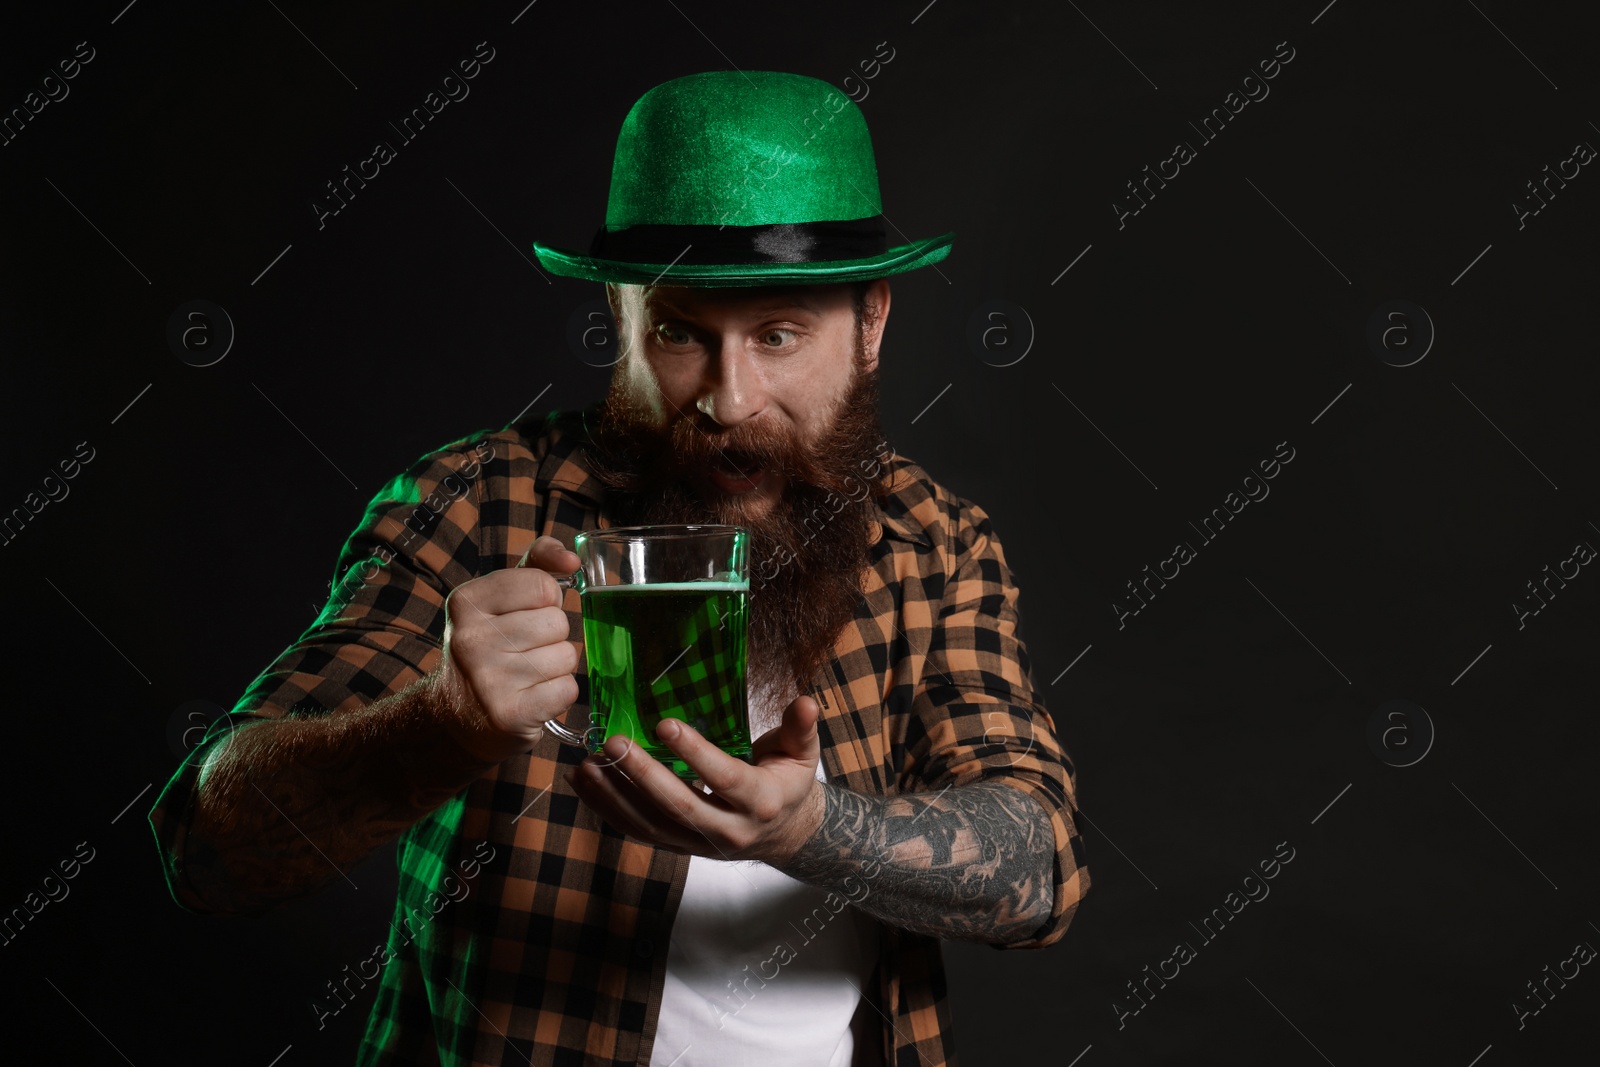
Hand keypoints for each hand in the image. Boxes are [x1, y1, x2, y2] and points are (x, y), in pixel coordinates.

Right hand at [433, 535, 581, 763]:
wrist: (456, 713)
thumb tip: (571, 559)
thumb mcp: (500, 596)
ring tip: (527, 674)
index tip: (526, 614)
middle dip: (552, 636)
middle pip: (558, 622)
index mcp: (467, 602)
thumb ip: (537, 563)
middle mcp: (472, 639)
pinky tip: (533, 695)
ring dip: (557, 666)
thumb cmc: (490, 645)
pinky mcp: (509, 714)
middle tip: (524, 650)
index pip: (543, 586)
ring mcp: (489, 679)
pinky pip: (567, 689)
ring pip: (566, 656)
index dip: (546, 601)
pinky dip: (559, 693)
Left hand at [568, 695, 826, 865]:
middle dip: (643, 775)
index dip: (695, 753)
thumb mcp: (802, 754)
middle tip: (613, 743)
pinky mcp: (680, 848)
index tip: (664, 724)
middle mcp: (729, 830)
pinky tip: (584, 784)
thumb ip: (800, 728)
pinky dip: (608, 810)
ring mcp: (701, 845)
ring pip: (653, 825)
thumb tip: (806, 703)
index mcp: (761, 802)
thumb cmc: (788, 783)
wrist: (786, 834)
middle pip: (680, 807)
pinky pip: (640, 832)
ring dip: (615, 796)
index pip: (724, 778)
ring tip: (587, 765)